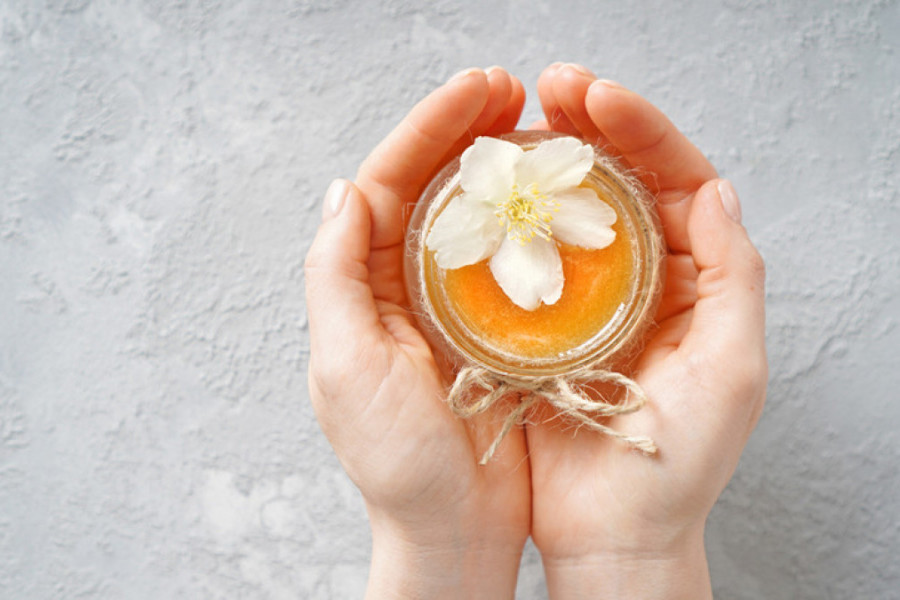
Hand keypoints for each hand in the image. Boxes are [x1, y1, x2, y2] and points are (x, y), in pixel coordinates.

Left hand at [304, 68, 530, 599]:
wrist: (454, 531)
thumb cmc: (398, 463)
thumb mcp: (347, 368)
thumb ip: (334, 277)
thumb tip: (344, 191)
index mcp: (360, 288)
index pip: (388, 185)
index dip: (429, 131)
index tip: (479, 92)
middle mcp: (400, 287)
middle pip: (430, 189)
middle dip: (467, 134)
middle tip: (515, 93)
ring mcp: (449, 306)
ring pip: (472, 216)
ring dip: (502, 168)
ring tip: (540, 129)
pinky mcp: (492, 330)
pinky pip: (508, 261)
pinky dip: (529, 222)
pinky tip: (557, 197)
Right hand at [526, 63, 767, 598]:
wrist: (613, 532)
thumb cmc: (680, 462)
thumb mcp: (732, 368)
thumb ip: (736, 278)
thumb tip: (716, 189)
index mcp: (695, 280)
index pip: (676, 182)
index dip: (642, 131)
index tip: (597, 98)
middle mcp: (643, 279)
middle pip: (619, 184)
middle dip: (588, 129)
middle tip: (548, 90)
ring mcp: (588, 299)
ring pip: (570, 213)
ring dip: (546, 165)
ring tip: (512, 126)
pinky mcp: (542, 324)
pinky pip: (528, 260)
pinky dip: (511, 223)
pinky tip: (487, 195)